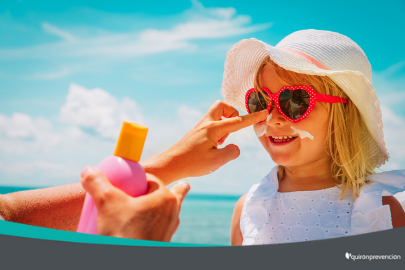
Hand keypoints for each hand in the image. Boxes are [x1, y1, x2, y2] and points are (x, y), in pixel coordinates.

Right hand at [80, 167, 189, 241]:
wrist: (130, 264)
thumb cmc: (124, 233)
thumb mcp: (106, 203)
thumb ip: (97, 183)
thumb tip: (88, 170)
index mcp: (166, 198)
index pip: (150, 179)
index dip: (137, 178)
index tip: (125, 182)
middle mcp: (172, 213)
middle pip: (161, 194)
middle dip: (154, 191)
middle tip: (141, 191)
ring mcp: (169, 229)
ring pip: (163, 212)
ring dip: (155, 207)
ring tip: (149, 206)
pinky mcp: (162, 242)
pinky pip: (158, 227)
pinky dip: (151, 224)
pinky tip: (142, 226)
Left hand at [141, 100, 267, 183]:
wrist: (171, 164)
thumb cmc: (192, 163)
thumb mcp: (216, 161)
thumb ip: (232, 152)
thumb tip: (235, 147)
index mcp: (213, 128)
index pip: (238, 121)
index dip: (253, 117)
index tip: (265, 111)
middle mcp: (206, 124)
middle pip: (222, 106)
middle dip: (232, 113)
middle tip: (232, 130)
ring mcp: (200, 127)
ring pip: (216, 114)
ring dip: (225, 124)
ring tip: (221, 143)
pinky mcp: (196, 132)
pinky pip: (211, 124)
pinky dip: (218, 131)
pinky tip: (213, 146)